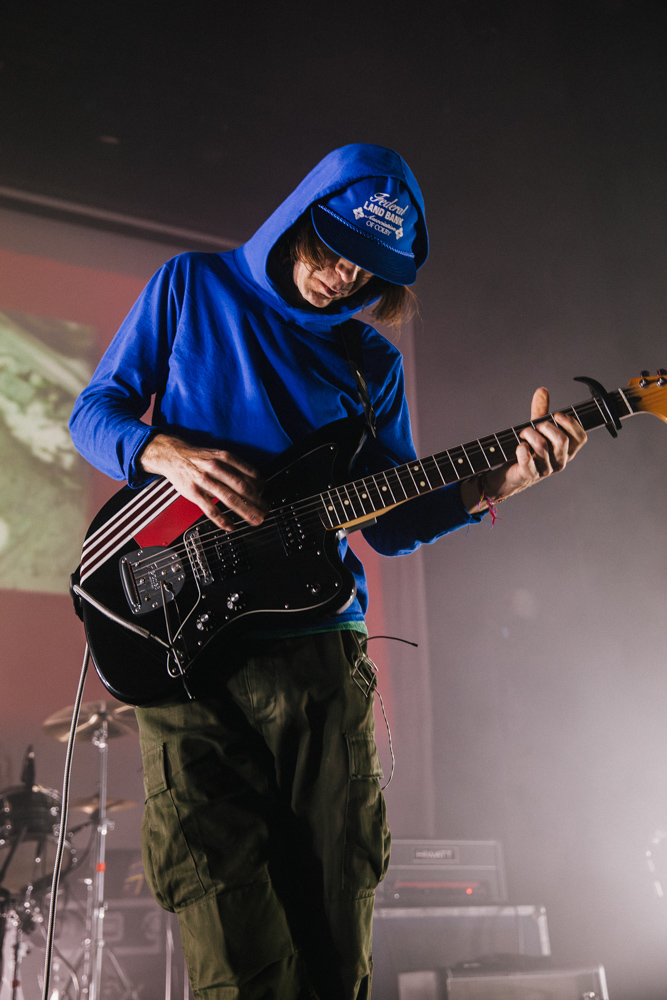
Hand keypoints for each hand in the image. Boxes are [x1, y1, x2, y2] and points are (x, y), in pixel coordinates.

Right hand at [139, 433, 266, 530]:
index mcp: (225, 458)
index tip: (265, 496)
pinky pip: (211, 509)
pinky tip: (231, 526)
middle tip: (265, 511)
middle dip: (257, 501)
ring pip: (229, 498)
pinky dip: (222, 520)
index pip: (249, 473)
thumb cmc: (199, 458)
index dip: (260, 487)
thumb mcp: (219, 455)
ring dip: (245, 511)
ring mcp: (205, 481)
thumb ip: (236, 468)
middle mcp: (216, 468)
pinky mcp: (194, 493)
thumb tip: (256, 481)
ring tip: (255, 520)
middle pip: (242, 487)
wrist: (173, 456)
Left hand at [461, 387, 587, 512]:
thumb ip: (541, 411)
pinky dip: (522, 450)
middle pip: (562, 440)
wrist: (511, 471)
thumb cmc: (528, 449)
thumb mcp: (536, 429)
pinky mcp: (530, 475)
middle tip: (535, 425)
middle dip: (546, 426)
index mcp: (567, 450)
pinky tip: (519, 446)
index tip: (557, 415)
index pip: (580, 438)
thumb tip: (543, 390)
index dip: (571, 424)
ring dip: (529, 434)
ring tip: (522, 434)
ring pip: (543, 447)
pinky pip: (528, 461)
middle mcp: (560, 461)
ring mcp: (546, 470)